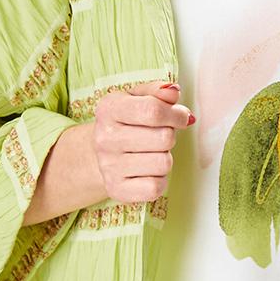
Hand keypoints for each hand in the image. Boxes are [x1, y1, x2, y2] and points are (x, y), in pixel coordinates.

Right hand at [92, 80, 194, 203]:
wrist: (98, 154)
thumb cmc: (126, 122)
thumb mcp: (137, 98)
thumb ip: (158, 91)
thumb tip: (173, 92)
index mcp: (109, 109)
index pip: (153, 110)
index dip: (176, 114)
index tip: (181, 117)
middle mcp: (105, 138)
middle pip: (164, 138)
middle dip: (171, 136)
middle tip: (160, 136)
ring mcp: (109, 166)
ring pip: (164, 163)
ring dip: (165, 157)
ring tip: (151, 152)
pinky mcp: (116, 189)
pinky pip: (156, 187)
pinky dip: (159, 180)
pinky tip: (147, 171)